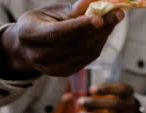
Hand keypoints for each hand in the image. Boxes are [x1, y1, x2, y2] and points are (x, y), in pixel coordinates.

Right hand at [0, 0, 124, 78]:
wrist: (27, 48)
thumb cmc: (40, 22)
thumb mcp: (49, 11)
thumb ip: (70, 9)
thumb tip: (91, 2)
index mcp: (30, 35)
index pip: (59, 32)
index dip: (80, 26)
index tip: (99, 18)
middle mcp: (40, 55)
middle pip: (77, 43)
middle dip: (101, 27)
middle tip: (118, 13)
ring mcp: (53, 68)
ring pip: (87, 50)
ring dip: (104, 34)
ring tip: (115, 18)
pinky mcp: (65, 73)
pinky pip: (89, 57)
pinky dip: (100, 42)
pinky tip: (106, 30)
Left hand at [78, 83, 141, 112]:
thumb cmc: (113, 100)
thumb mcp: (108, 93)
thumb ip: (90, 93)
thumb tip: (67, 98)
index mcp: (128, 92)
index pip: (121, 89)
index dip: (107, 88)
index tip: (91, 89)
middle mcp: (131, 105)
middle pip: (116, 104)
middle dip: (97, 103)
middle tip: (80, 102)